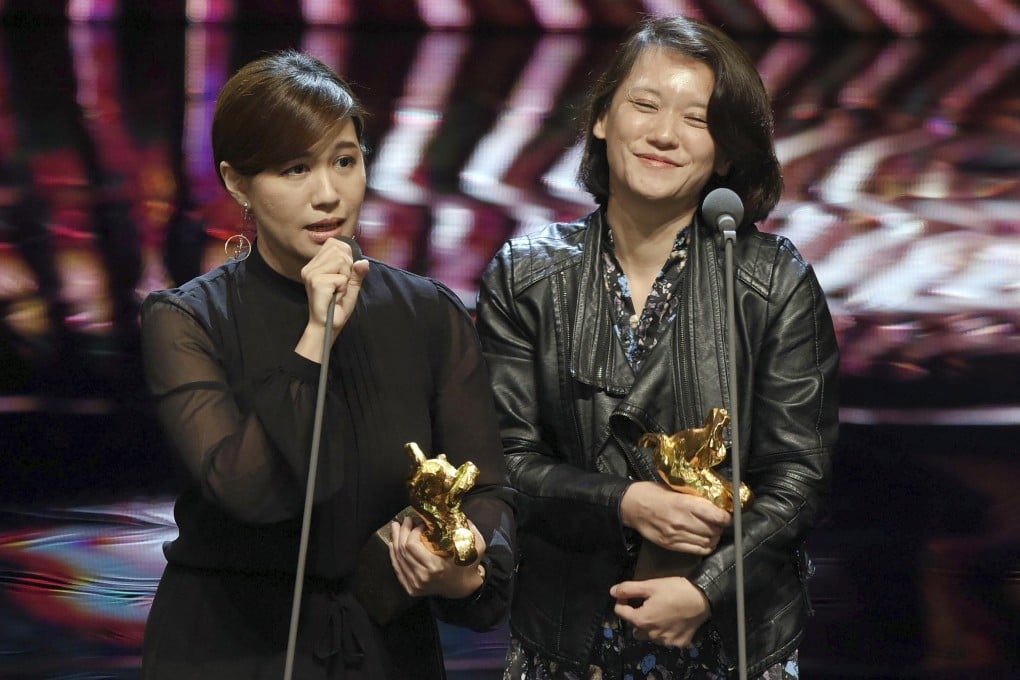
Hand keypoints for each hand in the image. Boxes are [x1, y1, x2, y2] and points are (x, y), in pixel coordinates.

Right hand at [295, 238, 369, 360]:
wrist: (327, 326)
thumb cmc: (337, 308)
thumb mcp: (351, 286)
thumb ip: (357, 272)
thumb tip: (363, 261)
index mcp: (315, 265)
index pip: (334, 243)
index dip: (345, 257)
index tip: (342, 276)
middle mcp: (310, 267)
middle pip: (340, 250)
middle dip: (347, 268)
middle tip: (340, 286)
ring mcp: (311, 274)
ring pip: (341, 261)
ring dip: (345, 278)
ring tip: (337, 291)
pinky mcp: (316, 282)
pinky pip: (341, 277)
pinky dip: (343, 288)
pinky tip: (335, 296)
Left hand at [388, 515, 485, 598]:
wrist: (464, 588)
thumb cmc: (469, 565)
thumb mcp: (476, 546)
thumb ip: (468, 529)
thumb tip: (455, 513)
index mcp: (435, 567)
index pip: (412, 545)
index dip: (412, 531)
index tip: (421, 524)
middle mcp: (422, 576)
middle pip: (402, 550)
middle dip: (402, 531)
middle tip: (406, 520)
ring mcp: (415, 584)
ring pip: (398, 558)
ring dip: (395, 540)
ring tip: (397, 527)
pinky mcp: (411, 588)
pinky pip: (398, 569)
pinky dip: (393, 555)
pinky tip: (393, 543)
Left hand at [611, 577, 710, 647]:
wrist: (703, 598)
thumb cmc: (676, 590)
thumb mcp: (650, 585)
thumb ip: (628, 589)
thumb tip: (612, 592)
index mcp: (641, 620)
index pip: (620, 612)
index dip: (622, 601)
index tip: (627, 595)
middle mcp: (651, 634)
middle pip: (635, 628)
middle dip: (636, 618)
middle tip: (646, 605)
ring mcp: (666, 641)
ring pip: (650, 636)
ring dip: (650, 627)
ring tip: (659, 613)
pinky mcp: (679, 643)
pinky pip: (666, 639)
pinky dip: (666, 632)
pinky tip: (672, 621)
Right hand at [621, 481, 729, 553]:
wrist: (632, 505)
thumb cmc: (653, 493)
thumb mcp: (676, 490)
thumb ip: (694, 499)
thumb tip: (714, 505)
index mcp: (685, 504)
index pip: (717, 517)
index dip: (726, 518)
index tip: (726, 517)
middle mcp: (682, 521)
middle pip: (714, 531)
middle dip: (719, 528)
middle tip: (718, 524)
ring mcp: (676, 535)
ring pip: (707, 542)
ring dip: (713, 538)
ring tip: (711, 532)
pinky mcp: (670, 545)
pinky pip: (696, 550)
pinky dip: (705, 547)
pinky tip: (704, 541)